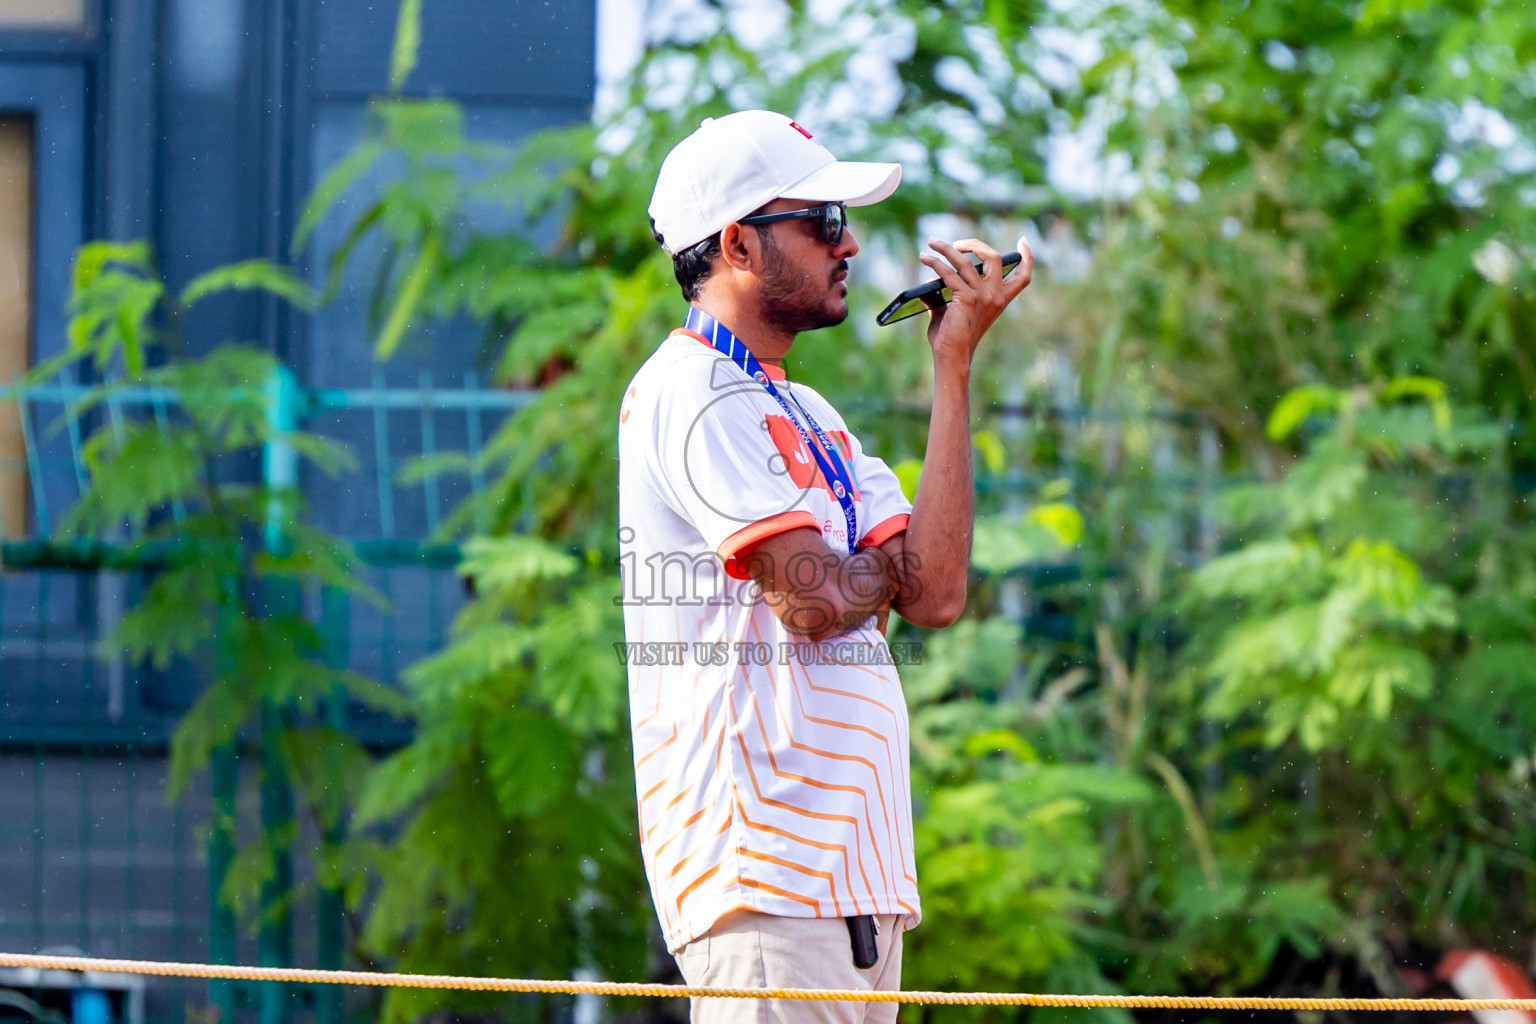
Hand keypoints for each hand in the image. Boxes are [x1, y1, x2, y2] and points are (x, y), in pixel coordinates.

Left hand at [918, 235, 1033, 366]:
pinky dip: (935, 263)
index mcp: (1000, 300)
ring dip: (946, 248)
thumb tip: (930, 281)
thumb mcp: (956, 310)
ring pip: (966, 261)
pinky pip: (948, 273)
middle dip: (975, 244)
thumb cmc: (952, 338)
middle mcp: (995, 296)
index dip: (1027, 257)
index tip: (1023, 242)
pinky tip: (925, 258)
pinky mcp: (966, 298)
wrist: (952, 356)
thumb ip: (947, 295)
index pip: (1023, 277)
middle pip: (995, 258)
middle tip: (957, 244)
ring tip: (931, 242)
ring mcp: (982, 296)